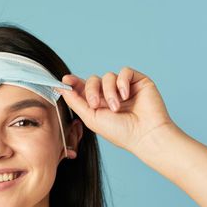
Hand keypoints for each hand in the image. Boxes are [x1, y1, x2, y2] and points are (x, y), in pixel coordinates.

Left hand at [55, 67, 177, 153]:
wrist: (145, 134)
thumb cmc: (120, 131)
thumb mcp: (91, 118)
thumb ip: (75, 102)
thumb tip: (61, 87)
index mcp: (98, 104)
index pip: (84, 88)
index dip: (74, 82)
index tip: (65, 80)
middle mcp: (110, 95)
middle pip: (93, 80)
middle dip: (91, 90)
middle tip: (95, 104)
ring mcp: (124, 88)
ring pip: (108, 76)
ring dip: (109, 91)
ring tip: (116, 107)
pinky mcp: (138, 82)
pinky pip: (125, 72)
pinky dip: (122, 82)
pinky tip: (126, 95)